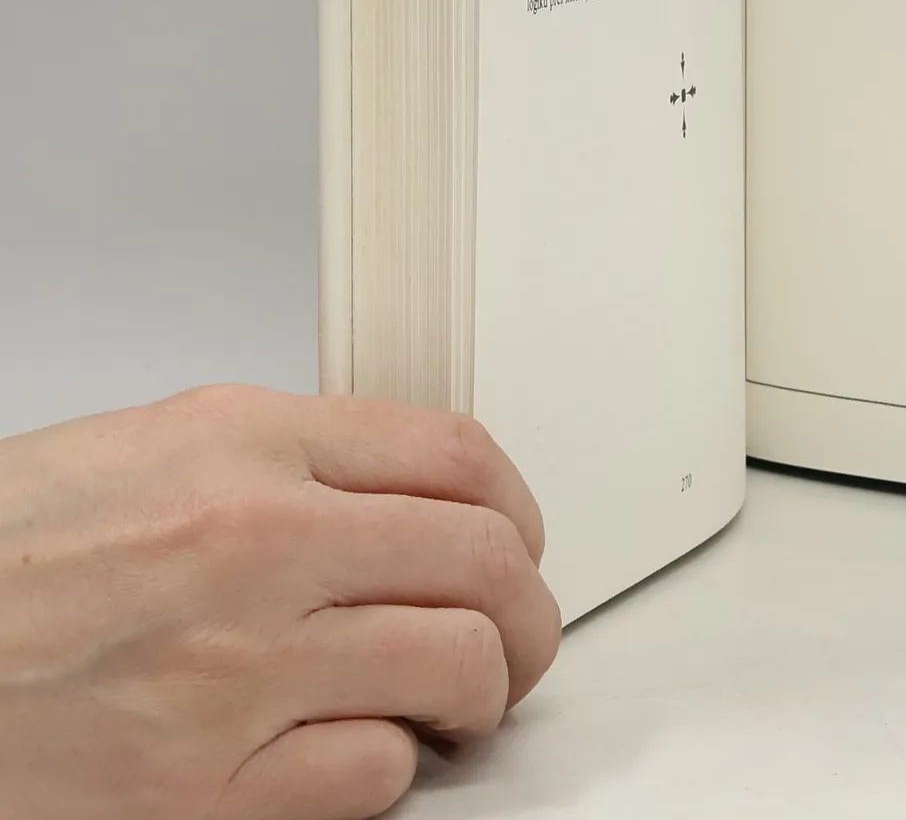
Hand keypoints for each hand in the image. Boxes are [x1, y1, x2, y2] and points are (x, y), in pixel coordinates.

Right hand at [0, 385, 560, 819]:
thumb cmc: (6, 557)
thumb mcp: (154, 449)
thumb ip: (290, 460)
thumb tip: (404, 495)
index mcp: (244, 444)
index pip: (457, 454)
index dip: (517, 504)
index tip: (519, 538)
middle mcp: (253, 544)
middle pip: (484, 560)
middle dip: (529, 607)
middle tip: (520, 631)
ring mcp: (234, 671)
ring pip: (457, 665)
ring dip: (484, 690)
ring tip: (463, 699)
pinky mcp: (201, 794)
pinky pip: (372, 774)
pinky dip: (389, 767)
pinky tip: (362, 750)